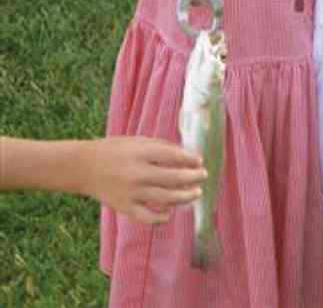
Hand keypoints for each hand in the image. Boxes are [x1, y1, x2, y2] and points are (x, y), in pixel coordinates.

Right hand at [82, 136, 207, 224]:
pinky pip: (147, 217)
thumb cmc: (114, 150)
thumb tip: (186, 154)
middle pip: (173, 178)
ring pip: (165, 198)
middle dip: (192, 177)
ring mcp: (131, 192)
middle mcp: (137, 172)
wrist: (84, 167)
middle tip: (203, 176)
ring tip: (195, 193)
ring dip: (185, 196)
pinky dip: (161, 217)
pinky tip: (170, 212)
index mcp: (140, 152)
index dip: (189, 159)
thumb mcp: (136, 141)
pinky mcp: (124, 207)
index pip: (172, 156)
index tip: (200, 160)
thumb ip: (160, 147)